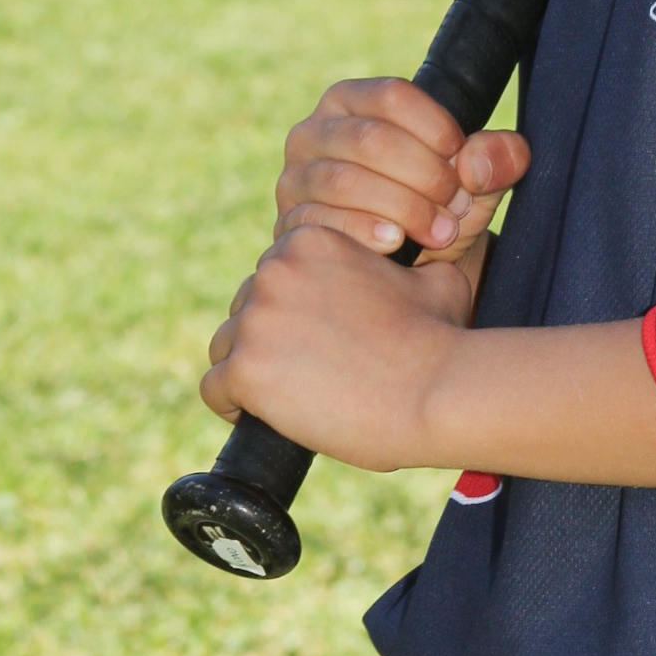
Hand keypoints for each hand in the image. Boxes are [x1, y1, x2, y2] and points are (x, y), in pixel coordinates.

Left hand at [201, 222, 466, 468]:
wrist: (437, 391)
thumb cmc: (440, 338)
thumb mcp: (432, 279)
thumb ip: (407, 266)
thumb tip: (412, 269)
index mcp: (310, 240)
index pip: (272, 275)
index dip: (292, 310)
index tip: (316, 338)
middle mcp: (274, 270)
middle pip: (245, 309)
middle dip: (271, 339)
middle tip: (310, 372)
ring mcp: (256, 320)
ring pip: (227, 347)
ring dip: (252, 369)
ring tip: (290, 395)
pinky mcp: (245, 369)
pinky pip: (215, 389)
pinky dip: (235, 406)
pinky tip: (266, 415)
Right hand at [276, 76, 529, 279]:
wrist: (410, 268)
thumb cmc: (439, 207)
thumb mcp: (478, 181)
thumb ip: (496, 159)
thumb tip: (476, 162)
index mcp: (354, 101)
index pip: (392, 97)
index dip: (436, 129)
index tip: (462, 160)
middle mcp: (314, 132)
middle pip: (371, 141)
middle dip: (425, 177)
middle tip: (456, 206)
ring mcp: (296, 178)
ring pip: (346, 182)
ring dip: (403, 209)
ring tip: (439, 231)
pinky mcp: (289, 222)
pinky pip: (321, 223)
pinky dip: (365, 233)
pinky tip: (396, 245)